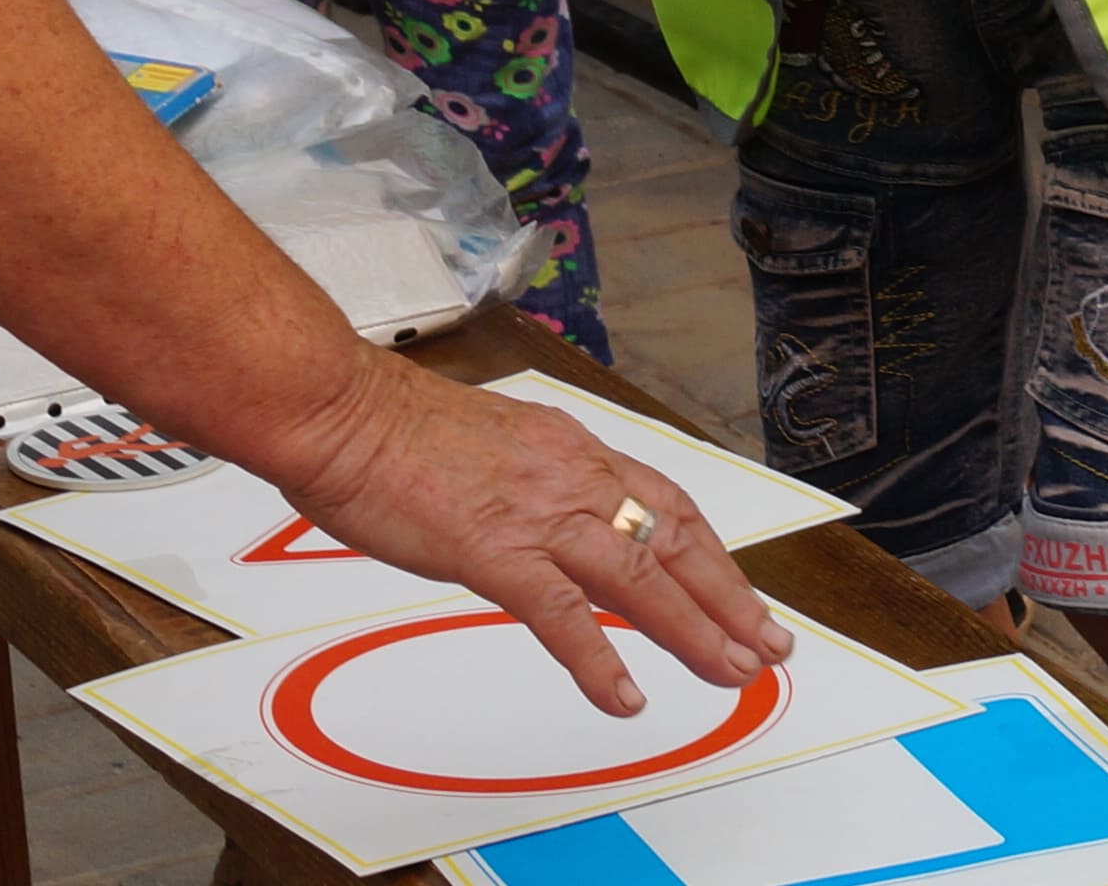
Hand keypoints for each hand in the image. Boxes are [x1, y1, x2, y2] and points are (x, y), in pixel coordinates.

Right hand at [263, 353, 790, 716]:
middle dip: (728, 598)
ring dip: (693, 631)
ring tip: (730, 674)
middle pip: (673, 540)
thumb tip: (553, 515)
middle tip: (766, 647)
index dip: (711, 554)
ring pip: (640, 577)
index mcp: (571, 449)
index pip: (665, 503)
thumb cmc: (393, 428)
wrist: (341, 411)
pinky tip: (624, 696)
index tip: (739, 593)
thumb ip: (533, 480)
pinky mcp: (495, 550)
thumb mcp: (493, 444)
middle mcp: (571, 476)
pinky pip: (562, 614)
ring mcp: (537, 514)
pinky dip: (599, 659)